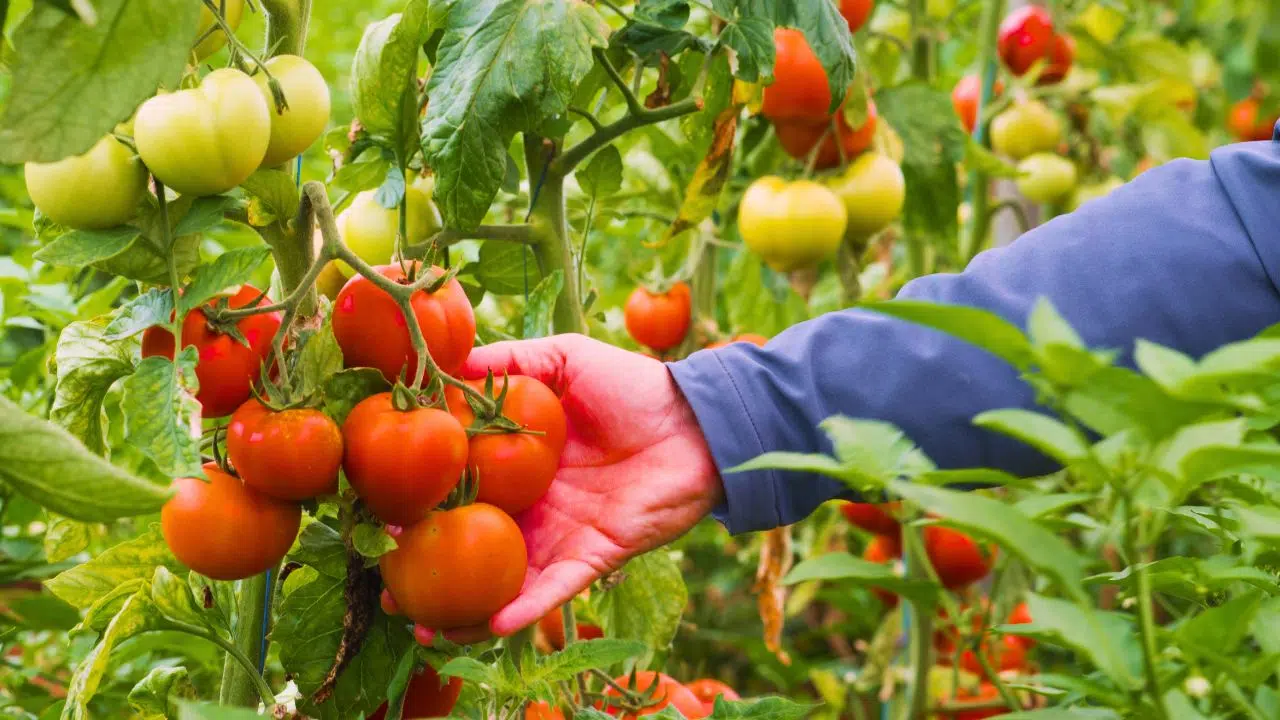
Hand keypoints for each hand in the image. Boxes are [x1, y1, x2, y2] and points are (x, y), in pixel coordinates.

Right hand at [410, 334, 722, 643]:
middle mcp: (533, 505)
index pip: (459, 485)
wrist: (697, 422)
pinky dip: (525, 609)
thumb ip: (511, 361)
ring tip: (420, 623)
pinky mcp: (593, 556)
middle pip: (470, 542)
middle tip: (385, 582)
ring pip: (503, 579)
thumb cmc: (633, 386)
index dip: (421, 499)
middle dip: (428, 566)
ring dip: (464, 605)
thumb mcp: (566, 359)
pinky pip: (553, 589)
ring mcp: (561, 535)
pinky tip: (490, 625)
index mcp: (519, 462)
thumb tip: (449, 363)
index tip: (378, 510)